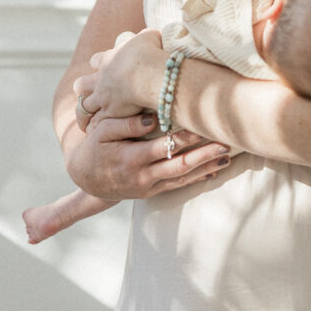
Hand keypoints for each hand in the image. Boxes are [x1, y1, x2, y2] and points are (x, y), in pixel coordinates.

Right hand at [64, 113, 231, 200]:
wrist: (85, 178)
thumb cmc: (95, 147)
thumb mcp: (103, 130)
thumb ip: (127, 124)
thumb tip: (151, 117)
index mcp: (131, 160)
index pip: (164, 147)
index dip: (185, 138)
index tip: (203, 126)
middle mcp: (142, 177)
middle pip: (180, 166)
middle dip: (204, 155)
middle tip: (226, 144)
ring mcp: (148, 188)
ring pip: (182, 179)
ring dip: (205, 168)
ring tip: (226, 157)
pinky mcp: (151, 192)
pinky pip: (178, 186)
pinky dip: (196, 179)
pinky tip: (213, 171)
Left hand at [73, 28, 163, 122]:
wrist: (149, 73)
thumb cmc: (151, 53)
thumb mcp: (151, 37)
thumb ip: (149, 36)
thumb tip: (155, 35)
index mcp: (108, 58)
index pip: (96, 60)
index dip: (99, 64)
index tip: (106, 67)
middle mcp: (101, 78)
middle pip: (81, 84)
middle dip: (84, 88)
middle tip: (95, 93)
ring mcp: (102, 96)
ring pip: (83, 105)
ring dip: (86, 111)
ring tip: (90, 118)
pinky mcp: (109, 112)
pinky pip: (95, 122)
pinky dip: (95, 126)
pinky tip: (97, 131)